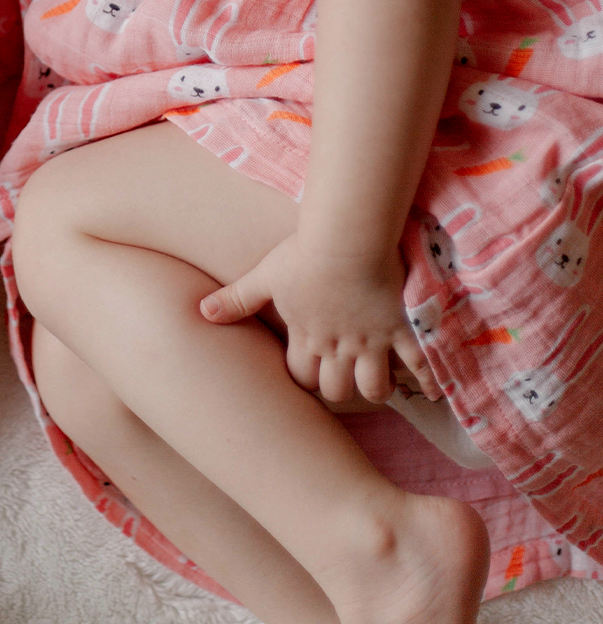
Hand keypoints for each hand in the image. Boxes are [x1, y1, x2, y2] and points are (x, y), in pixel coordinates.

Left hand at [200, 234, 441, 405]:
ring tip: (378, 382)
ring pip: (373, 388)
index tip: (307, 373)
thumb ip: (236, 299)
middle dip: (337, 388)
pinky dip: (427, 381)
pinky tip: (430, 390)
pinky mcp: (403, 331)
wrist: (347, 239)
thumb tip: (201, 313)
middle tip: (342, 380)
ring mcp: (373, 343)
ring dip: (374, 388)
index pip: (300, 376)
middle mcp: (338, 347)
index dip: (302, 378)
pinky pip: (420, 367)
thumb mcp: (265, 276)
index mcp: (306, 336)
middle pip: (335, 389)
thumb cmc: (303, 253)